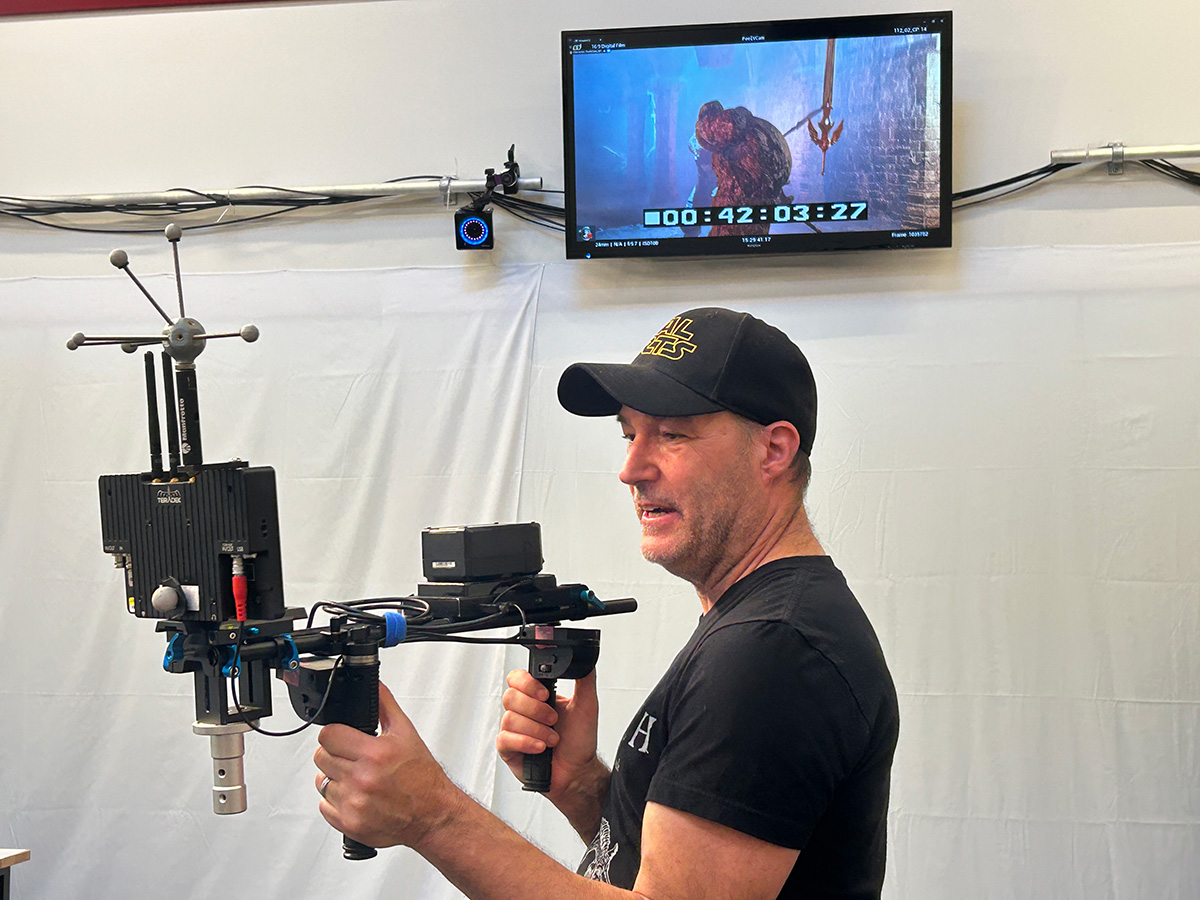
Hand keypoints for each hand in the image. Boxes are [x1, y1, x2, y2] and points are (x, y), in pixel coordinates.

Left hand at [314, 681, 459, 850]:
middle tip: (352, 758)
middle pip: (321, 757)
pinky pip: (325, 806)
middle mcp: (362, 779)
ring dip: (335, 778)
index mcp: (375, 754)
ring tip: (357, 778)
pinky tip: (356, 796)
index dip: (336, 734)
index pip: (329, 735)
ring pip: (322, 782)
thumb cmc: (422, 777)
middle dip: (335, 754)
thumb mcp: (407, 733)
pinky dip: (336, 801)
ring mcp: (354, 803)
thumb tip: (374, 686)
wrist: (432, 814)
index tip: (343, 738)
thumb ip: (385, 705)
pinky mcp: (349, 823)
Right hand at [496, 668, 599, 801]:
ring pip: (509, 718)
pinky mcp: (508, 749)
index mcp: (538, 696)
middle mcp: (523, 710)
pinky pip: (505, 739)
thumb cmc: (580, 741)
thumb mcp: (587, 704)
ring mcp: (514, 729)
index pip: (517, 678)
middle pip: (510, 696)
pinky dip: (526, 742)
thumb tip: (583, 660)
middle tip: (554, 720)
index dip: (528, 684)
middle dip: (536, 710)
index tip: (546, 694)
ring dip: (536, 729)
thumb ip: (584, 679)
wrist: (578, 772)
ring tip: (552, 739)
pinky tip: (540, 747)